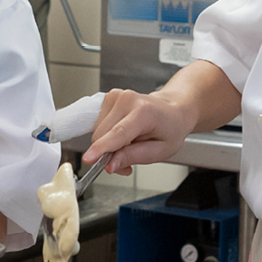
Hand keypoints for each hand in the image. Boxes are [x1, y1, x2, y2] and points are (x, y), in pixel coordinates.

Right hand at [82, 89, 196, 175]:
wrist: (172, 111)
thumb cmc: (169, 128)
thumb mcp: (159, 151)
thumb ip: (132, 157)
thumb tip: (110, 165)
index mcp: (144, 112)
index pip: (118, 133)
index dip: (102, 148)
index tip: (89, 159)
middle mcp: (128, 100)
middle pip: (103, 135)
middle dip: (109, 154)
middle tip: (126, 162)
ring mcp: (116, 96)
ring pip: (97, 132)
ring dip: (108, 145)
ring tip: (128, 145)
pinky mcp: (108, 97)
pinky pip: (97, 124)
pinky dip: (106, 135)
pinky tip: (122, 135)